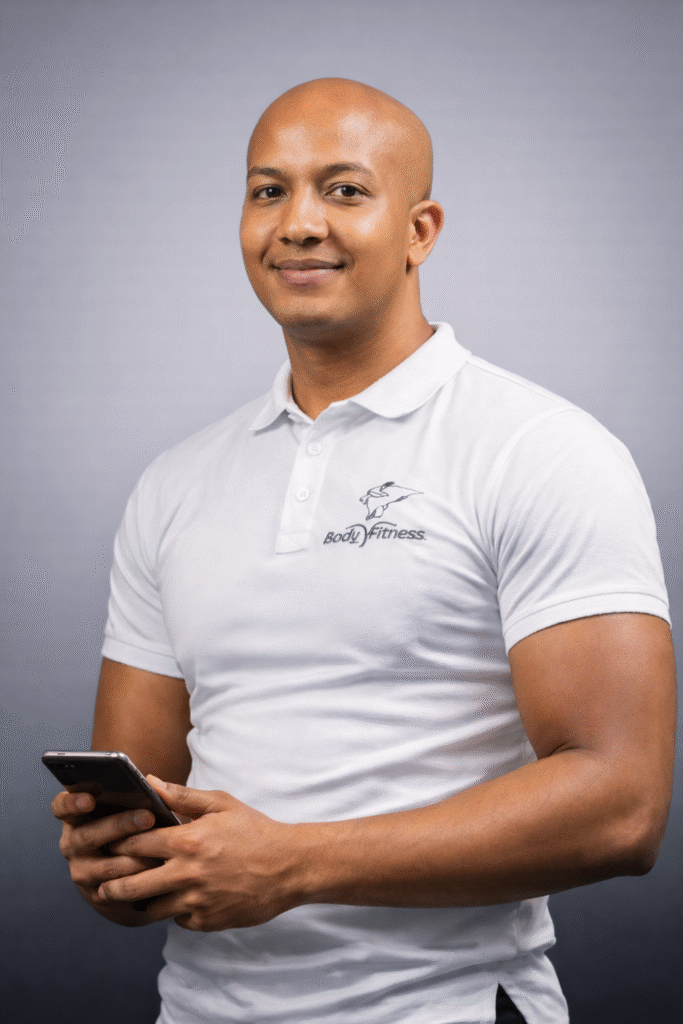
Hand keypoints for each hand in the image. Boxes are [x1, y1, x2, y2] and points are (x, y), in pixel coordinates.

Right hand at [51, 790, 159, 918]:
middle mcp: (72, 842)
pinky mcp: (97, 894)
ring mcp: (81, 869)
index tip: (90, 799)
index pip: (62, 807)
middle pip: (87, 835)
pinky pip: (115, 889)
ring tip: (159, 850)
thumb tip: (153, 782)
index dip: (72, 803)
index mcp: (77, 815)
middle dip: (119, 825)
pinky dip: (136, 879)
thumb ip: (138, 793)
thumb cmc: (133, 825)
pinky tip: (156, 871)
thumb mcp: (131, 806)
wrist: (133, 867)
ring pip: (102, 866)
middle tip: (148, 817)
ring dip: (131, 858)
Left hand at [100, 777, 301, 930]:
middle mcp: (187, 873)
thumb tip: (149, 781)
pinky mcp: (208, 921)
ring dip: (145, 901)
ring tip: (139, 894)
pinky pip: (179, 920)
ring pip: (152, 909)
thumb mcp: (220, 804)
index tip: (108, 844)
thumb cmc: (255, 831)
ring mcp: (197, 901)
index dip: (117, 843)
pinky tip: (180, 899)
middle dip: (113, 885)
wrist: (289, 866)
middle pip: (132, 885)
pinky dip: (176, 911)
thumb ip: (181, 796)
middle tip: (104, 884)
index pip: (135, 843)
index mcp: (187, 841)